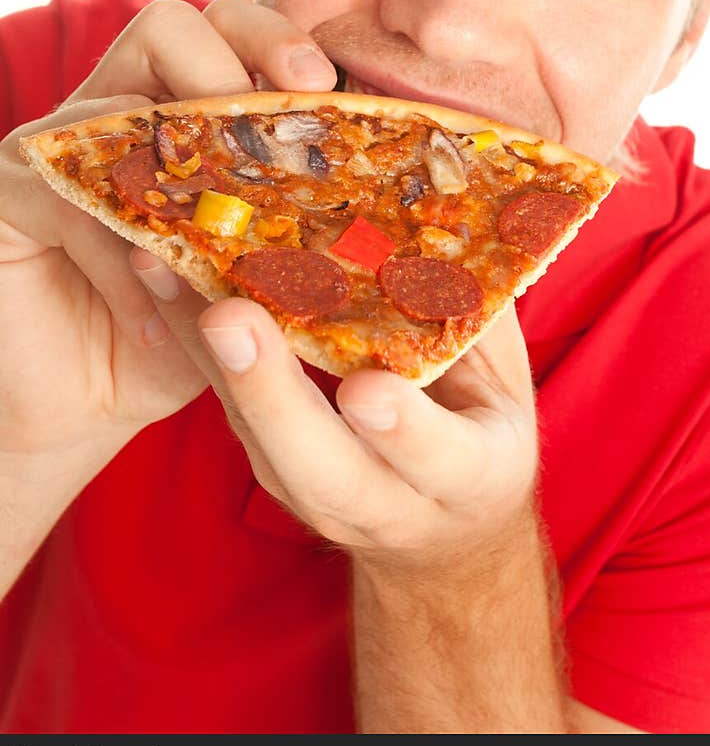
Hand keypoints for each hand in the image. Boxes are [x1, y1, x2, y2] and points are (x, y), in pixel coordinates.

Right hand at [0, 0, 337, 470]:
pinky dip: (120, 264)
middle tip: (278, 111)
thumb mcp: (257, 283)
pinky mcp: (9, 192)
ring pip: (112, 102)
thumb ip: (301, 238)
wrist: (90, 403)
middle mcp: (123, 106)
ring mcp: (62, 145)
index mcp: (190, 110)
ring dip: (175, 167)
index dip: (277, 41)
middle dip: (233, 59)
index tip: (322, 82)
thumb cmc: (187, 333)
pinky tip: (155, 322)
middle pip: (173, 25)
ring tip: (219, 230)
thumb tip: (383, 221)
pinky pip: (68, 201)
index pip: (233, 32)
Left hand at [126, 256, 538, 564]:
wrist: (442, 536)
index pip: (437, 459)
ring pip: (257, 438)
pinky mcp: (267, 464)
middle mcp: (385, 503)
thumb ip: (480, 317)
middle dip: (270, 394)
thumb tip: (473, 209)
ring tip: (171, 273)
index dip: (402, 429)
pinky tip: (167, 278)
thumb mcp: (506, 384)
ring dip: (210, 359)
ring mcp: (314, 495)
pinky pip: (229, 408)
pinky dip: (197, 346)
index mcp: (468, 476)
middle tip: (230, 318)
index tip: (367, 390)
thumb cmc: (481, 430)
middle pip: (320, 467)